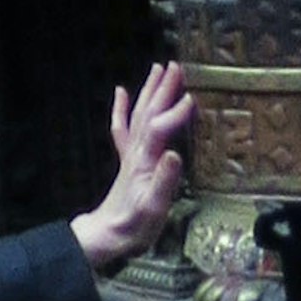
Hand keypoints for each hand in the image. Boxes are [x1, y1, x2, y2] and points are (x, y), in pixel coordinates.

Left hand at [75, 60, 192, 269]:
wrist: (108, 234)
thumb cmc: (134, 226)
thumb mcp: (154, 209)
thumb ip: (164, 182)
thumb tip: (174, 154)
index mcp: (143, 161)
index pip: (159, 130)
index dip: (175, 114)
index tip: (192, 98)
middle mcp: (135, 151)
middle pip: (148, 113)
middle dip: (162, 89)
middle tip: (176, 66)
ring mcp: (130, 153)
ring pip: (139, 114)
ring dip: (149, 91)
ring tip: (158, 68)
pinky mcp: (127, 160)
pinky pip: (123, 127)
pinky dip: (122, 107)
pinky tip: (121, 91)